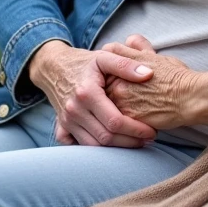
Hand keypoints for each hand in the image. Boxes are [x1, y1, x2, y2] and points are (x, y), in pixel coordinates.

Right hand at [28, 40, 157, 147]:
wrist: (55, 66)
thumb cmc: (85, 62)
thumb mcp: (105, 56)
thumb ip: (126, 65)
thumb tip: (149, 74)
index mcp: (87, 93)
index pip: (115, 121)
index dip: (136, 129)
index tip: (152, 130)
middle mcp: (74, 110)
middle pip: (106, 137)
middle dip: (130, 142)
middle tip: (149, 139)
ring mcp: (66, 121)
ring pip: (94, 146)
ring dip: (117, 149)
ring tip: (136, 143)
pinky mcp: (61, 127)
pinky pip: (78, 146)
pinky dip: (94, 150)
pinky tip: (111, 146)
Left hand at [101, 42, 207, 130]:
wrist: (188, 97)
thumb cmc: (177, 76)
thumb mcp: (157, 56)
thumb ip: (140, 47)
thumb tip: (131, 39)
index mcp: (124, 63)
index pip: (107, 57)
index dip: (112, 64)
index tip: (117, 72)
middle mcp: (118, 80)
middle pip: (103, 82)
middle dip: (110, 86)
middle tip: (126, 93)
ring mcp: (120, 100)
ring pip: (107, 103)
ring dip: (113, 105)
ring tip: (130, 108)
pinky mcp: (126, 118)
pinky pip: (115, 119)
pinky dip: (120, 119)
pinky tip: (132, 119)